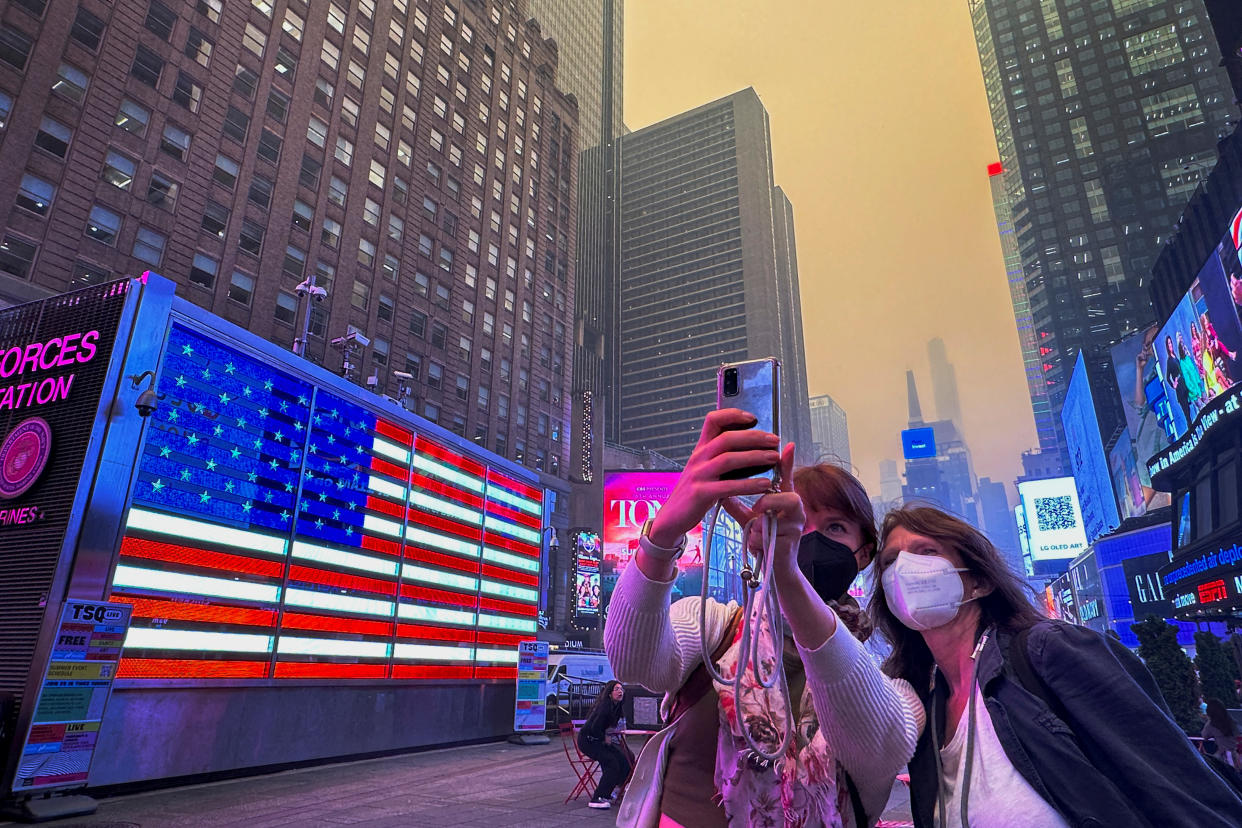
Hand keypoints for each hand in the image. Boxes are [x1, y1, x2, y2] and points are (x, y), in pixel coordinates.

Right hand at [646, 409, 780, 547]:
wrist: (672, 517)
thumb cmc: (694, 492)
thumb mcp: (704, 469)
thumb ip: (721, 457)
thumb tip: (749, 446)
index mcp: (701, 449)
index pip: (713, 420)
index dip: (733, 415)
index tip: (753, 418)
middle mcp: (698, 458)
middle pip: (726, 438)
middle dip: (753, 437)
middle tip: (773, 440)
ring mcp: (698, 475)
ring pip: (728, 459)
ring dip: (754, 457)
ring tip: (773, 458)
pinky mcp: (701, 493)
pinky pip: (728, 486)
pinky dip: (749, 484)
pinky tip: (764, 484)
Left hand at [722, 444, 801, 568]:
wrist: (774, 568)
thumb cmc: (764, 539)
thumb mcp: (748, 518)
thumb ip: (736, 502)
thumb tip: (720, 486)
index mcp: (784, 499)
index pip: (786, 477)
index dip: (787, 462)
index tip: (787, 445)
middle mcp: (795, 509)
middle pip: (785, 497)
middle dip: (766, 504)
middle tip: (758, 511)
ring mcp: (796, 524)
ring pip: (770, 519)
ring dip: (758, 529)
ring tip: (757, 535)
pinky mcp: (793, 540)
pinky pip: (766, 535)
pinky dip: (756, 541)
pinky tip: (759, 546)